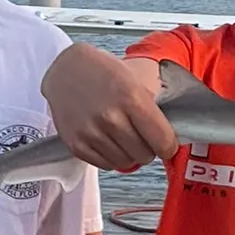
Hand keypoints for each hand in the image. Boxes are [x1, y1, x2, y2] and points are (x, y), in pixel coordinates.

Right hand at [41, 44, 177, 171]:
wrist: (66, 69)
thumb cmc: (104, 73)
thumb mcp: (134, 81)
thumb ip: (152, 110)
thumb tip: (169, 139)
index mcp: (131, 98)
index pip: (163, 141)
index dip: (168, 145)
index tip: (166, 143)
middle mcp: (110, 117)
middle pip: (145, 156)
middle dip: (148, 149)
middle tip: (142, 137)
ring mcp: (91, 132)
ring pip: (126, 163)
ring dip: (129, 154)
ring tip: (123, 137)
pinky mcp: (76, 144)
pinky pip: (106, 165)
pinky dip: (111, 157)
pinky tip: (108, 140)